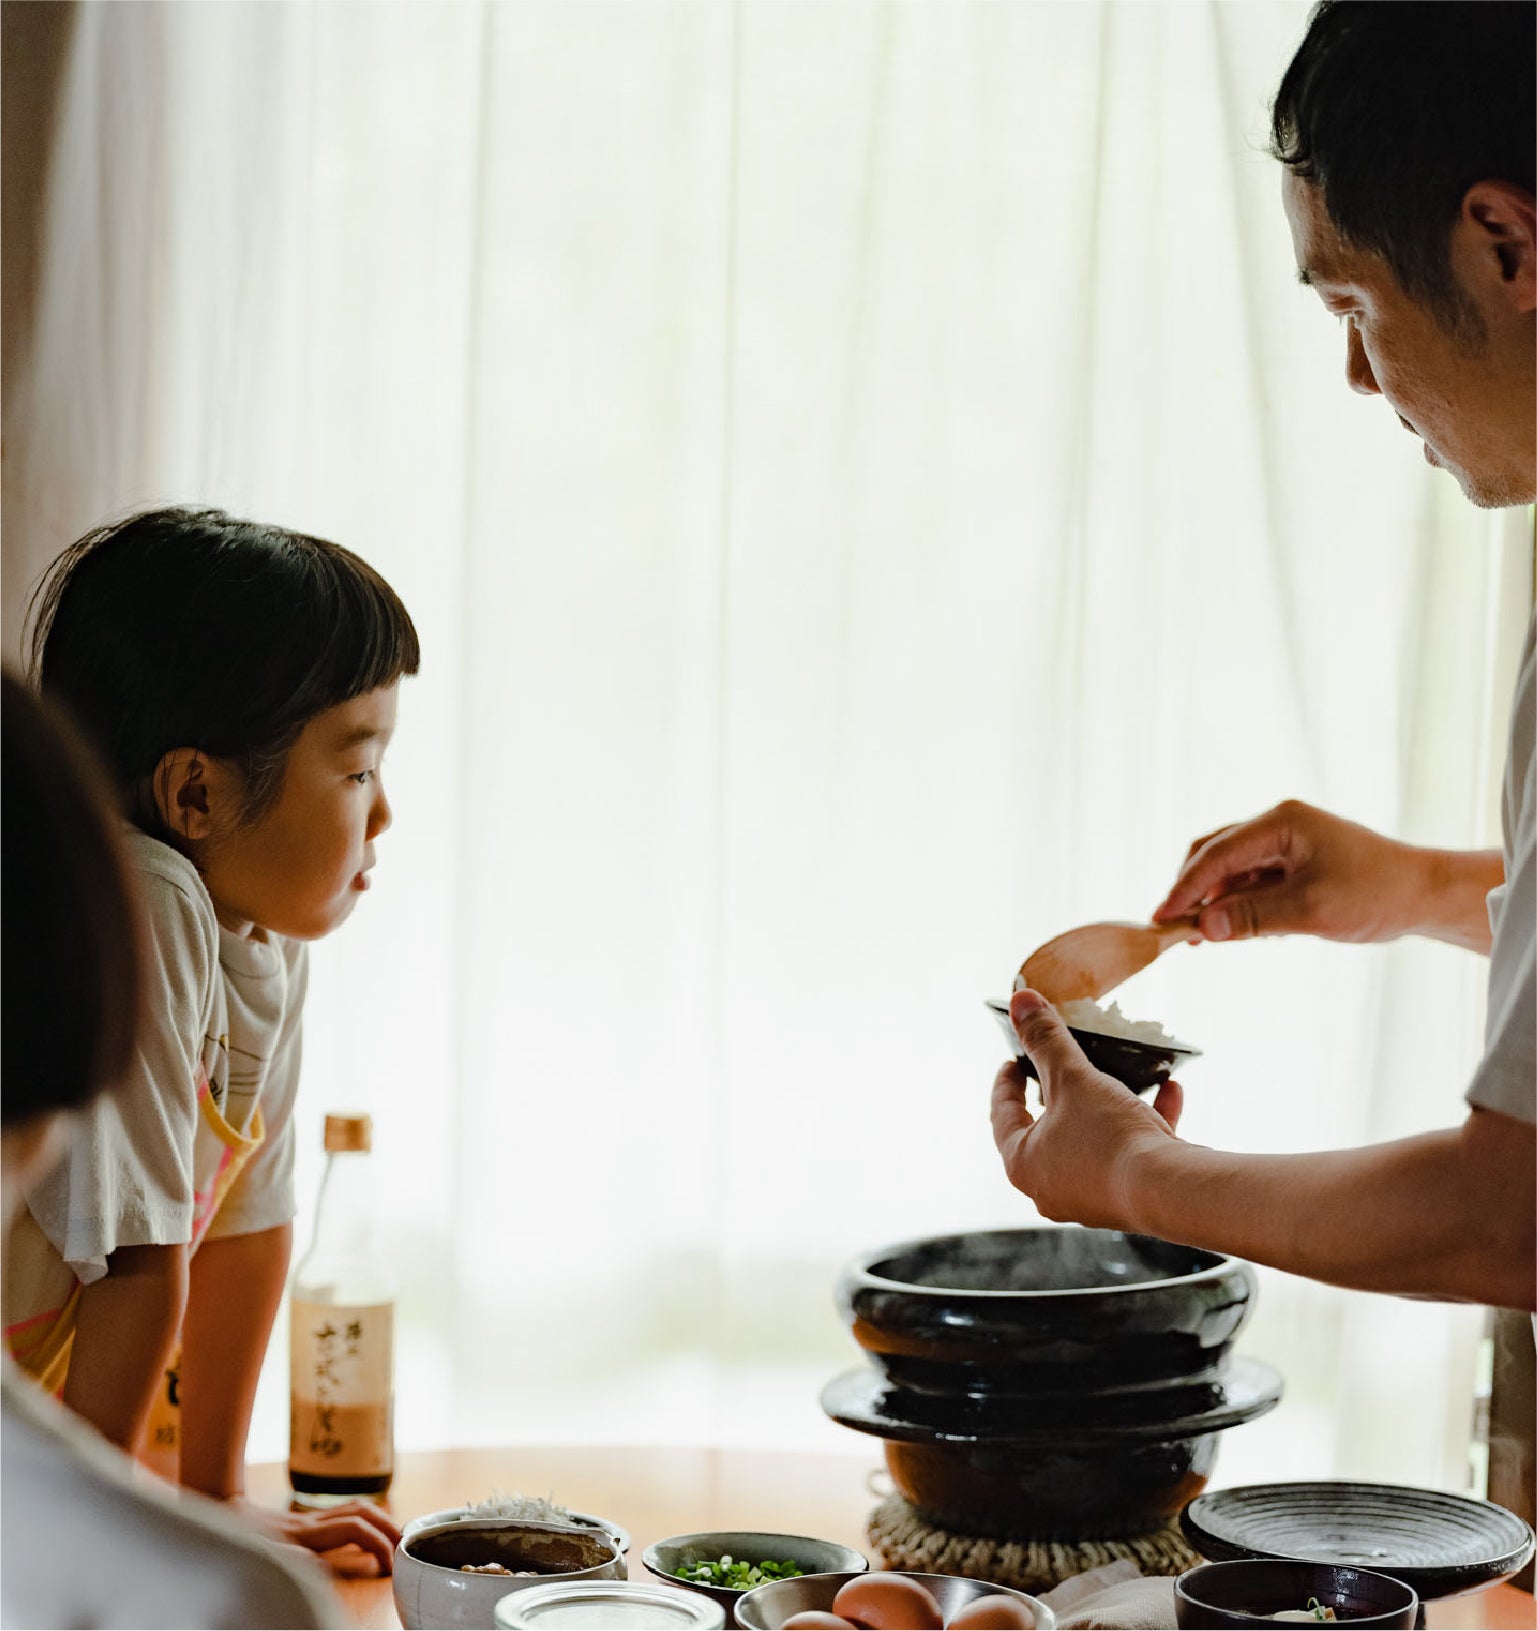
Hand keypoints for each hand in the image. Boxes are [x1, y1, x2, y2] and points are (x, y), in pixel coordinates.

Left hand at [233, 1497, 401, 1574]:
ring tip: (394, 1537)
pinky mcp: (302, 1522)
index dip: (378, 1544)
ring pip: (355, 1508)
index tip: (389, 1564)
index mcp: (305, 1533)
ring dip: (379, 1519)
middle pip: (363, 1513)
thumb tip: (319, 1566)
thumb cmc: (232, 1536)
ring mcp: (308, 1519)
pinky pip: (341, 1514)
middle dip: (388, 1528)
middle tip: (404, 1548)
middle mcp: (312, 1523)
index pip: (356, 1529)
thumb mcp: (253, 1553)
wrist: (214, 1503)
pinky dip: (362, 1519)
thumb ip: (286, 1558)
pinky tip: (364, 1531)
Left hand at [990, 989, 1181, 1229]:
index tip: (1012, 1061)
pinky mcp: (1129, 1199)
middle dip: (1060, 1092)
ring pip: (1092, 1138)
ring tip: (1121, 1074)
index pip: (1002, 1116)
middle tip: (1060, 1066)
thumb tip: (1021, 1001)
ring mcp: (1091, 1198)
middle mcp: (1051, 1188)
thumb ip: (1045, 1039)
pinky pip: (1130, 1153)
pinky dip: (1145, 1122)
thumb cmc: (1108, 1138)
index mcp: (1023, 1163)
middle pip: (1047, 1128)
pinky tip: (1170, 1092)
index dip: (1006, 1083)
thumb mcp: (1072, 1078)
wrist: (1169, 1190)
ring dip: (1109, 1102)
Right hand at [1151, 799, 1427, 944]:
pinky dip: (1238, 903)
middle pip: (1216, 854)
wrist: (1424, 895)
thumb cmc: (1378, 894)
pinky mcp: (1293, 861)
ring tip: (1203, 936)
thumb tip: (1203, 926)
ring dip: (1216, 901)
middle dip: (1194, 891)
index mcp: (1282, 822)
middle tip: (1176, 927)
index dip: (1186, 887)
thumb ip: (1253, 917)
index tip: (1163, 917)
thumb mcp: (1310, 910)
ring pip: (1231, 869)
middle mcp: (1279, 824)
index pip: (1217, 853)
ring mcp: (1286, 841)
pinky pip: (1251, 880)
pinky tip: (1234, 928)